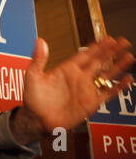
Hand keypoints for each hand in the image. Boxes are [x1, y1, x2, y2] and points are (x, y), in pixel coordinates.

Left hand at [11, 36, 134, 143]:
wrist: (37, 120)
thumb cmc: (33, 99)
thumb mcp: (33, 75)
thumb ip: (38, 58)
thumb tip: (40, 40)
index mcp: (66, 69)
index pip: (85, 54)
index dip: (97, 46)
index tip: (108, 38)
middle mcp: (78, 78)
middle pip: (99, 61)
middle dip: (111, 51)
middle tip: (122, 41)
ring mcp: (85, 90)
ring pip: (106, 75)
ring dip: (117, 66)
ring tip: (129, 56)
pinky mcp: (90, 103)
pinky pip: (107, 94)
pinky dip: (118, 87)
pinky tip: (127, 79)